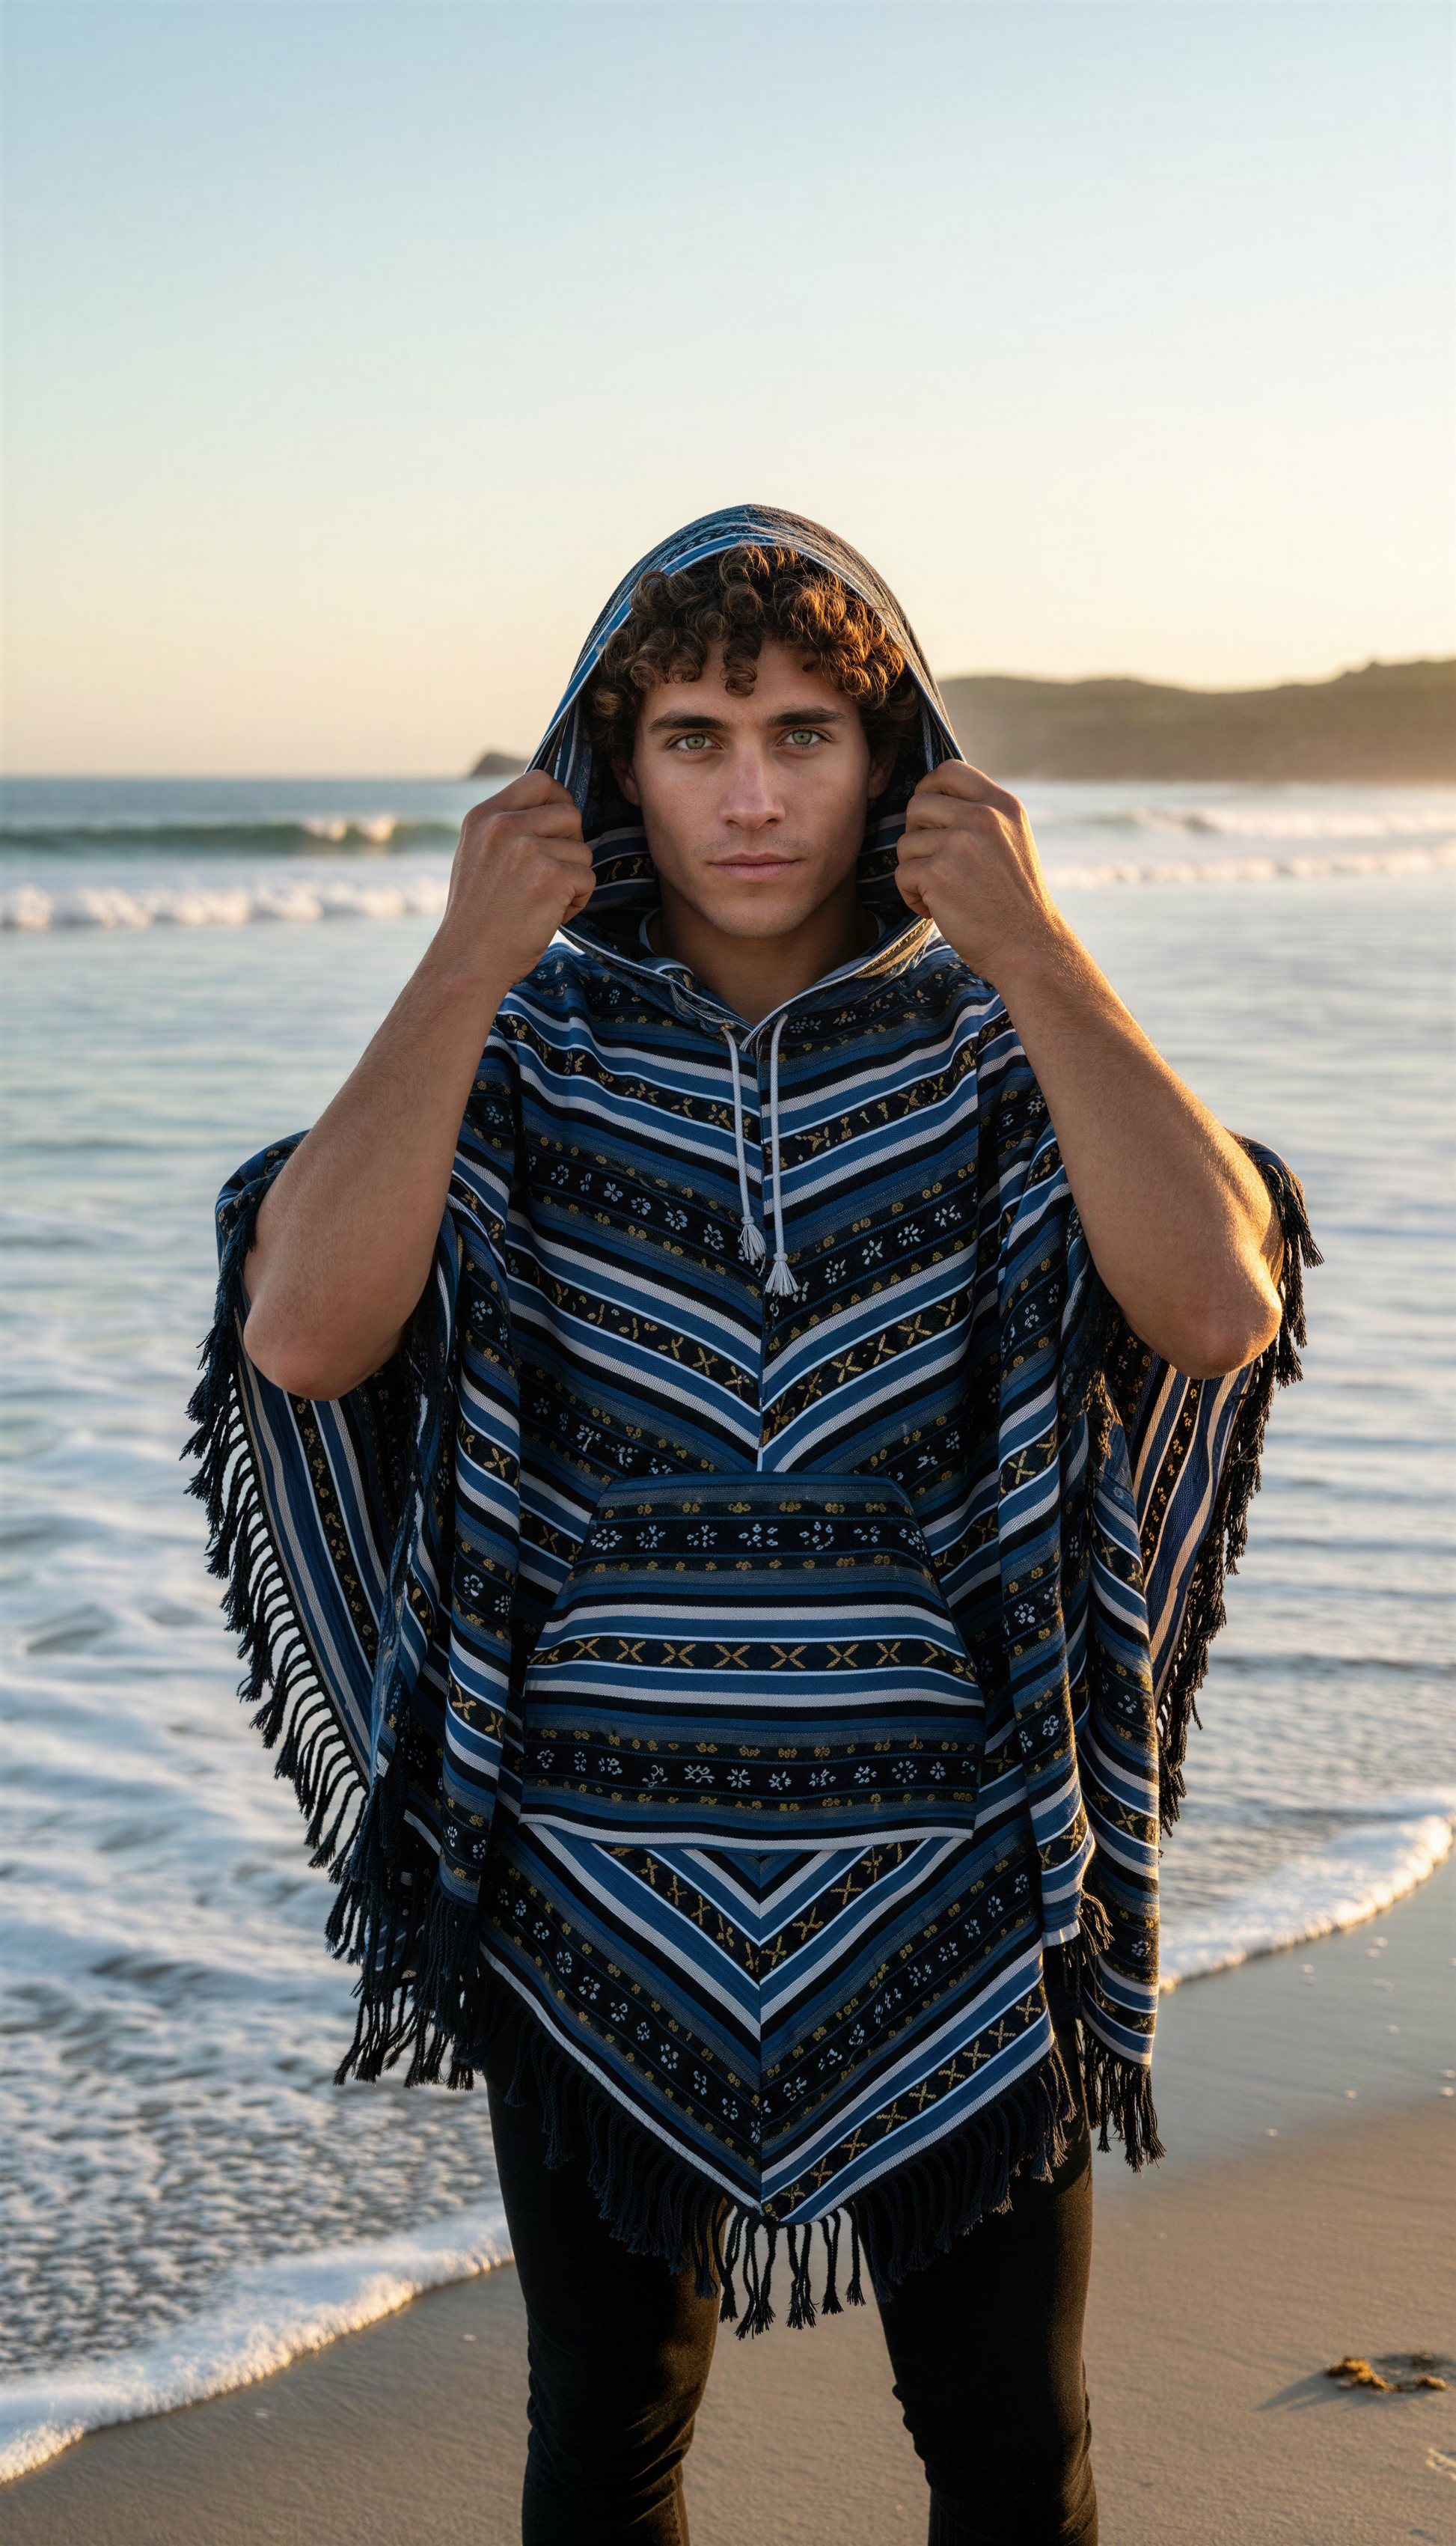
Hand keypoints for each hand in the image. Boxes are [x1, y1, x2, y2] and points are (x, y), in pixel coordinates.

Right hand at [435, 771, 594, 991]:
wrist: (468, 961)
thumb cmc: (476, 918)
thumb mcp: (477, 856)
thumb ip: (506, 829)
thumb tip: (551, 812)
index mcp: (485, 815)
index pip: (540, 781)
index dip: (559, 801)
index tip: (558, 829)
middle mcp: (505, 825)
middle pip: (569, 813)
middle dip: (571, 845)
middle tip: (552, 875)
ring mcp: (528, 848)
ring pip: (582, 849)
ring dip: (573, 879)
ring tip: (544, 902)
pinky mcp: (551, 876)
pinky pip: (587, 878)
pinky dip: (578, 901)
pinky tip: (551, 916)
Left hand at [896, 762, 1062, 988]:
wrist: (1028, 947)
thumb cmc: (1014, 901)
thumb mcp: (1012, 841)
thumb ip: (981, 816)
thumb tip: (934, 798)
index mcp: (1002, 804)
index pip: (949, 770)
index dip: (929, 789)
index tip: (928, 816)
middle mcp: (982, 817)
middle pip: (917, 805)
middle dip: (918, 836)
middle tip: (936, 865)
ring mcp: (959, 843)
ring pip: (905, 843)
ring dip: (915, 871)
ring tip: (942, 893)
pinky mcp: (937, 873)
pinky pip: (902, 874)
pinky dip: (912, 896)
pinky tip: (935, 910)